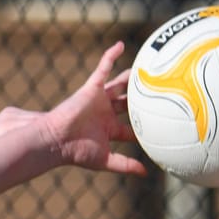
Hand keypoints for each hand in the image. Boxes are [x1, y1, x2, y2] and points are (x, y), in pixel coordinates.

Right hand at [41, 42, 149, 177]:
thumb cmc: (77, 152)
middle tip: (158, 90)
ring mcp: (98, 100)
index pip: (130, 128)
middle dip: (140, 99)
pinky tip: (121, 45)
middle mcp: (105, 113)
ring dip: (130, 77)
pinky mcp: (91, 88)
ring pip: (119, 85)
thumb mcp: (106, 160)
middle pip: (127, 103)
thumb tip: (146, 173)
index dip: (144, 127)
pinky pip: (102, 68)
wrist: (57, 140)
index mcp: (108, 130)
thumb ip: (126, 165)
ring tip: (145, 68)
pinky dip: (110, 57)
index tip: (161, 124)